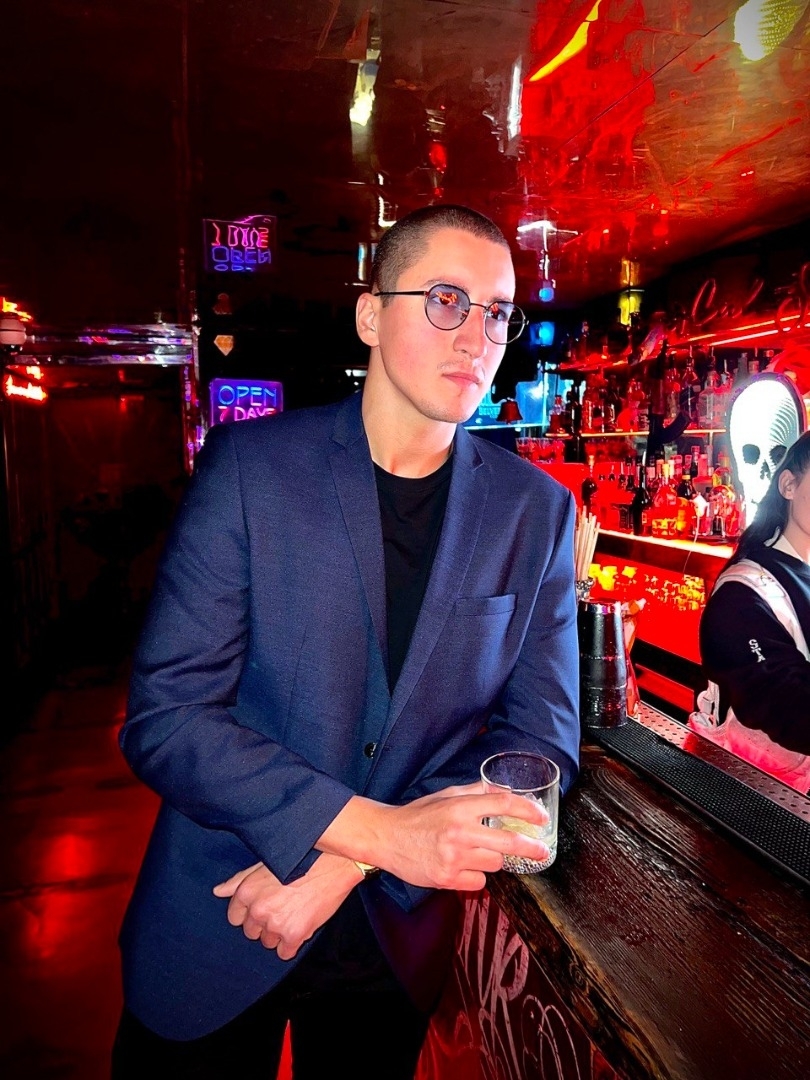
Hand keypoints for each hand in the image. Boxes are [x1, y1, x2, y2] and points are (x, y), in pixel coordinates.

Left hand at [212, 854, 359, 958]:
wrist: (336, 864)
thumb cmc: (302, 859)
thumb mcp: (266, 863)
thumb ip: (240, 880)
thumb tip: (218, 891)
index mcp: (247, 891)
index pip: (235, 917)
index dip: (251, 913)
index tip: (265, 906)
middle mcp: (257, 909)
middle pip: (252, 932)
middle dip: (265, 924)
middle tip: (284, 907)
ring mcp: (275, 923)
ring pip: (268, 942)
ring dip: (279, 934)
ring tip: (295, 912)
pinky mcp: (294, 935)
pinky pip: (285, 953)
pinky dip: (293, 943)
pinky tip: (303, 924)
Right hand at [322, 783, 550, 893]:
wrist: (386, 838)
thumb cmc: (417, 816)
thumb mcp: (445, 796)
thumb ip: (474, 792)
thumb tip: (502, 791)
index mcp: (460, 808)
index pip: (502, 804)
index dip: (527, 811)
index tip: (541, 818)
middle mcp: (459, 832)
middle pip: (508, 842)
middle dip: (531, 848)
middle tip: (543, 851)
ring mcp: (454, 857)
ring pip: (495, 864)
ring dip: (493, 859)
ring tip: (475, 852)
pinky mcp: (447, 878)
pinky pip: (479, 881)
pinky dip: (476, 876)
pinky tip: (462, 866)